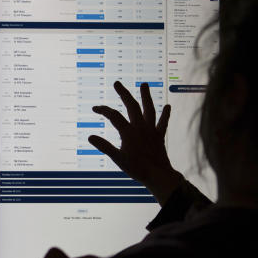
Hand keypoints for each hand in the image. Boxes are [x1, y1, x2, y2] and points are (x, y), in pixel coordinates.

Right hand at [89, 81, 183, 204]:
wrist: (158, 175)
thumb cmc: (136, 168)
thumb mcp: (117, 159)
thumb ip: (104, 146)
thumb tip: (89, 136)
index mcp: (129, 132)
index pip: (114, 116)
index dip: (103, 110)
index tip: (95, 108)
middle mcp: (141, 127)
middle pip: (131, 106)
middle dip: (123, 94)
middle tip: (117, 83)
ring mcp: (151, 130)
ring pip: (149, 109)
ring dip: (146, 96)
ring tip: (144, 84)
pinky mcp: (159, 136)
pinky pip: (163, 123)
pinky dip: (165, 114)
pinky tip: (167, 106)